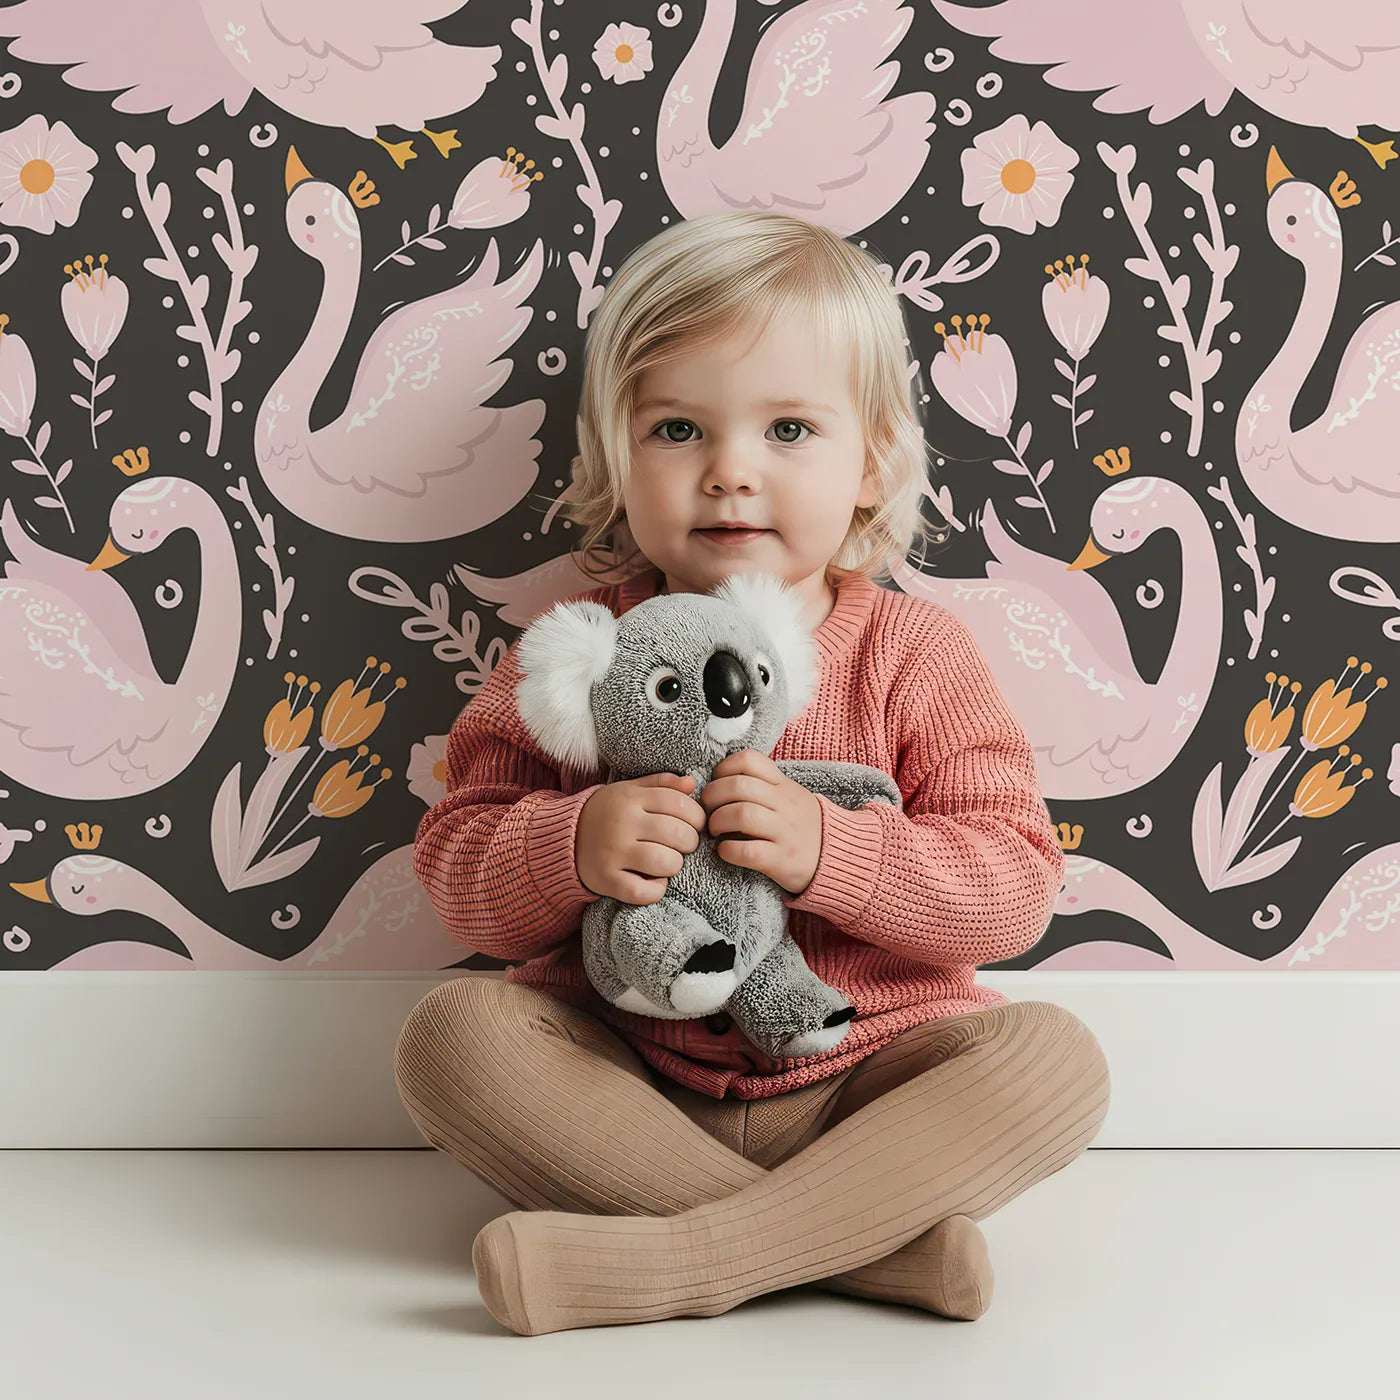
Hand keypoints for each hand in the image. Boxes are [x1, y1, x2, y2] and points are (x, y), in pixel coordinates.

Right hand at [576, 773, 705, 904]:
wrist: (562, 839)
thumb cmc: (606, 814)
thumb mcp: (629, 791)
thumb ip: (661, 784)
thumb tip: (691, 784)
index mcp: (630, 798)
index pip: (679, 804)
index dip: (696, 817)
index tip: (695, 825)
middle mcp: (621, 824)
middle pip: (677, 834)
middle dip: (690, 842)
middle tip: (683, 845)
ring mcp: (612, 853)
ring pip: (665, 863)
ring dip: (675, 865)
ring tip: (668, 862)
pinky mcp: (606, 880)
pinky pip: (644, 892)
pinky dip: (656, 889)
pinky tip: (654, 881)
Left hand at [701, 749, 822, 894]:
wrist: (838, 858)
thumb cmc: (802, 826)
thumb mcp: (790, 796)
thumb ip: (763, 785)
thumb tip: (720, 779)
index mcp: (783, 785)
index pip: (749, 760)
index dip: (723, 768)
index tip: (717, 783)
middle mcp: (784, 804)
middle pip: (738, 786)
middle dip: (712, 797)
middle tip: (708, 810)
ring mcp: (784, 832)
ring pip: (741, 815)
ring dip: (717, 822)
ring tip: (715, 830)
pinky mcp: (781, 859)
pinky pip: (747, 850)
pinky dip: (728, 850)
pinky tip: (726, 851)